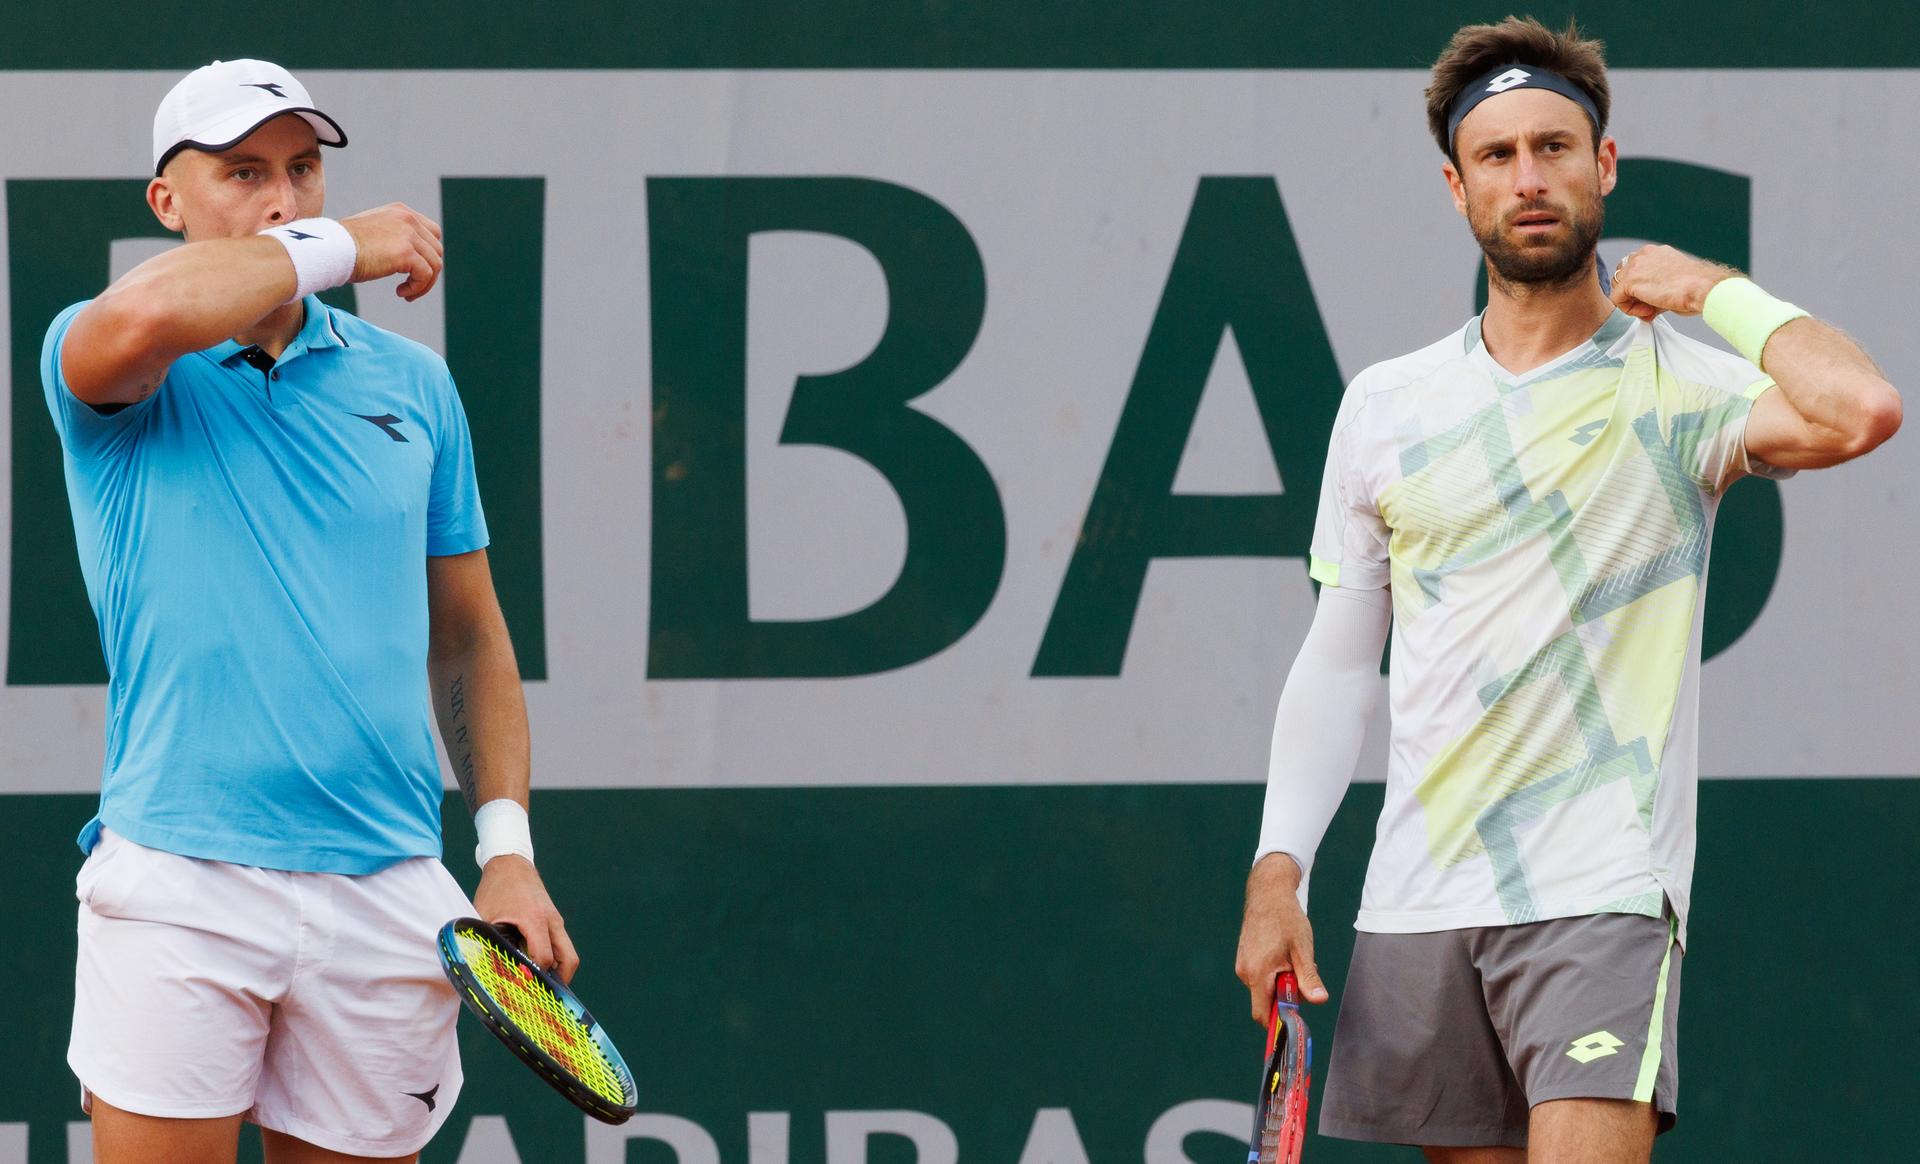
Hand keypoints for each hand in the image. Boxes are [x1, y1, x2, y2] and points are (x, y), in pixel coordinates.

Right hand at [340, 202, 444, 301]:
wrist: (329, 249)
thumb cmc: (343, 246)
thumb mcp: (374, 232)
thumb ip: (394, 237)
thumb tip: (411, 257)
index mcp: (401, 211)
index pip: (432, 233)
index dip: (428, 255)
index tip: (415, 270)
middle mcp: (408, 219)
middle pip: (436, 250)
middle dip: (428, 272)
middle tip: (411, 286)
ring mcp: (408, 234)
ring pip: (435, 265)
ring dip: (423, 284)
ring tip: (405, 293)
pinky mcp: (406, 253)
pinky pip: (425, 275)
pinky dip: (417, 288)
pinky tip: (401, 293)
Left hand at [474, 855, 579, 983]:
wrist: (511, 863)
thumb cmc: (496, 889)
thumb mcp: (485, 917)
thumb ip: (487, 941)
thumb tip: (482, 969)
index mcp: (535, 920)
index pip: (544, 958)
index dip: (534, 976)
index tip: (523, 990)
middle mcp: (552, 921)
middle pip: (569, 960)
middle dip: (559, 981)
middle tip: (543, 997)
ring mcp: (556, 920)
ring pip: (568, 953)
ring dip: (557, 970)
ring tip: (540, 985)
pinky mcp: (554, 920)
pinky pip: (560, 944)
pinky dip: (553, 958)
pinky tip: (536, 966)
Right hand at [1235, 853, 1328, 1021]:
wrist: (1268, 893)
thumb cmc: (1286, 919)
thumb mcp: (1303, 949)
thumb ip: (1308, 978)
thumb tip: (1318, 1000)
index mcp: (1257, 973)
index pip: (1263, 1014)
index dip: (1279, 1021)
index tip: (1297, 1016)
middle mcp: (1244, 972)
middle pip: (1266, 1002)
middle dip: (1285, 996)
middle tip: (1300, 974)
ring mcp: (1242, 965)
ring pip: (1263, 989)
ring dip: (1280, 983)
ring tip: (1293, 959)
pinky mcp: (1243, 959)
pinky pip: (1259, 977)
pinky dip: (1273, 973)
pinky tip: (1283, 954)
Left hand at [1609, 244, 1735, 321]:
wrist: (1703, 288)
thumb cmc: (1696, 287)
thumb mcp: (1671, 282)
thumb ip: (1652, 289)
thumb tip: (1644, 304)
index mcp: (1654, 252)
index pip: (1634, 269)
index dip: (1640, 289)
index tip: (1654, 301)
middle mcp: (1643, 255)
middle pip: (1622, 277)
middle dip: (1633, 295)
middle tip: (1650, 308)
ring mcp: (1635, 266)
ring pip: (1619, 288)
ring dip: (1632, 303)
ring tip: (1651, 310)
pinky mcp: (1630, 280)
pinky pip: (1617, 300)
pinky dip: (1630, 310)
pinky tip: (1649, 312)